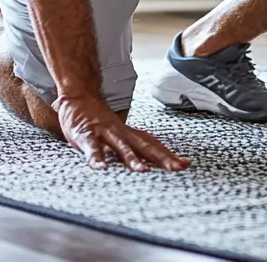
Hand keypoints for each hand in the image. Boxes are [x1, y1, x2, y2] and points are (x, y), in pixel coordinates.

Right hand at [55, 93, 190, 171]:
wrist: (79, 96)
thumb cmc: (98, 120)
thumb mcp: (116, 134)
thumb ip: (128, 147)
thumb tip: (144, 162)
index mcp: (129, 134)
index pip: (153, 145)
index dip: (168, 155)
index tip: (186, 164)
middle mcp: (121, 133)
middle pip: (145, 146)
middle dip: (161, 158)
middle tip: (177, 168)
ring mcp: (105, 133)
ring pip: (121, 146)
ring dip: (132, 159)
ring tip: (143, 171)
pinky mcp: (86, 135)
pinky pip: (92, 148)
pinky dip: (97, 158)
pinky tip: (102, 168)